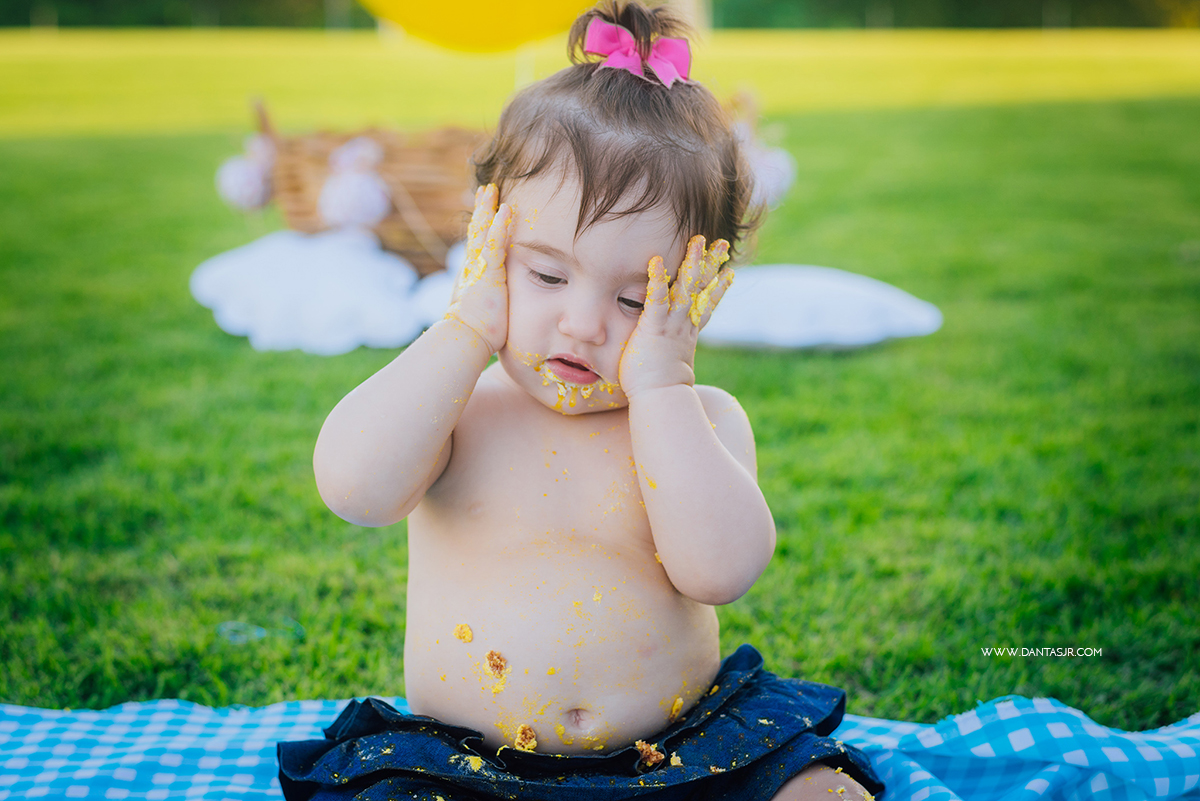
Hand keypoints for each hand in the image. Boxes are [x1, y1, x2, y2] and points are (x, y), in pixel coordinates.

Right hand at [445, 184, 511, 353]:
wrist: (465, 339)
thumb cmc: (476, 334)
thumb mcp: (484, 313)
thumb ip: (490, 305)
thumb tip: (493, 310)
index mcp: (472, 276)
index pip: (477, 246)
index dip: (481, 227)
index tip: (485, 211)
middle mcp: (472, 268)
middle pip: (476, 232)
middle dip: (481, 210)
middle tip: (486, 190)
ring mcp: (479, 269)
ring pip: (482, 232)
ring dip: (488, 210)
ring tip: (492, 191)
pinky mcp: (488, 274)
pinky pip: (494, 244)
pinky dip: (499, 226)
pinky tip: (506, 210)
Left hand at [619, 235, 733, 400]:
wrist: (660, 400)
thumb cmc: (659, 393)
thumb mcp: (670, 372)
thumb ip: (670, 363)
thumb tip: (672, 371)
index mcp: (687, 336)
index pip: (706, 307)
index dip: (718, 289)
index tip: (728, 273)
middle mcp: (684, 327)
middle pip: (702, 290)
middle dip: (711, 265)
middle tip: (722, 244)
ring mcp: (671, 325)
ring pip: (685, 288)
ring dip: (692, 263)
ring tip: (698, 241)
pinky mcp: (654, 327)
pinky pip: (656, 299)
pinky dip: (656, 279)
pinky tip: (655, 260)